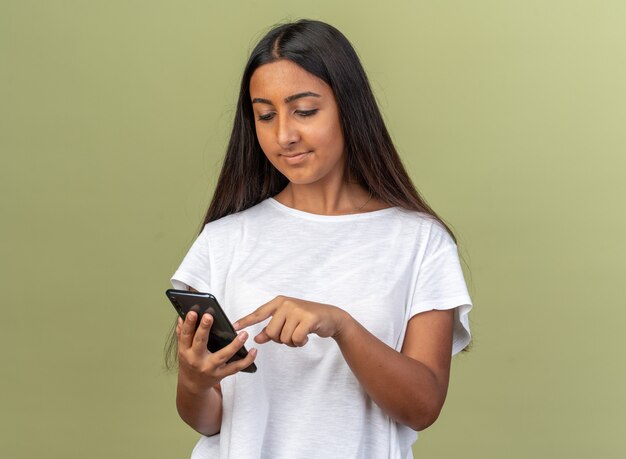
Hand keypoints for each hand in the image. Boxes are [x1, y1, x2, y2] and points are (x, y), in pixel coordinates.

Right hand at [176, 311, 256, 392]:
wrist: (192, 385)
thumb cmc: (189, 362)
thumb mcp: (182, 348)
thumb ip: (182, 333)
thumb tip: (181, 317)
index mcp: (185, 351)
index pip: (186, 335)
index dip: (189, 324)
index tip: (193, 312)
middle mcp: (196, 360)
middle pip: (200, 343)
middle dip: (204, 329)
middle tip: (210, 316)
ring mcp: (209, 368)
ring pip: (223, 356)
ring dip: (234, 345)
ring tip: (244, 334)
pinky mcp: (221, 374)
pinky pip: (235, 367)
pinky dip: (246, 360)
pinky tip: (254, 351)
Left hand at [233, 295, 348, 346]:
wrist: (330, 317)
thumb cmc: (306, 319)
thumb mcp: (287, 321)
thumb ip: (271, 328)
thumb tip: (257, 338)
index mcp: (279, 302)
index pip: (258, 313)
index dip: (245, 321)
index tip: (233, 327)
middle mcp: (286, 303)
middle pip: (271, 332)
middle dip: (280, 339)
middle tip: (291, 334)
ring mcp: (297, 310)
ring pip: (283, 338)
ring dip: (291, 342)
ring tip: (300, 334)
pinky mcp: (308, 318)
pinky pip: (295, 339)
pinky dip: (300, 342)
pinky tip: (306, 336)